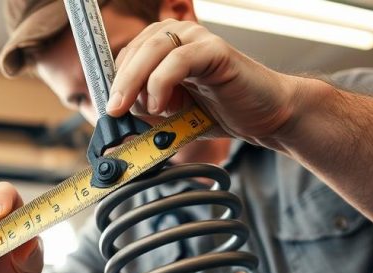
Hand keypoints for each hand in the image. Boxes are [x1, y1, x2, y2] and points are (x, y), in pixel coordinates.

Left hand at [106, 19, 312, 149]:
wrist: (264, 117)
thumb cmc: (221, 113)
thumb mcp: (172, 118)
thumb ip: (146, 119)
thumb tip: (115, 135)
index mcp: (165, 48)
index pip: (126, 56)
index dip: (114, 81)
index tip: (108, 108)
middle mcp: (180, 36)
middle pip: (135, 50)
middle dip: (120, 83)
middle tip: (114, 110)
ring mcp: (199, 39)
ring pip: (152, 49)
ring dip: (137, 82)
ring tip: (142, 110)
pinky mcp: (215, 50)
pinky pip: (178, 60)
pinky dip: (162, 84)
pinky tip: (164, 106)